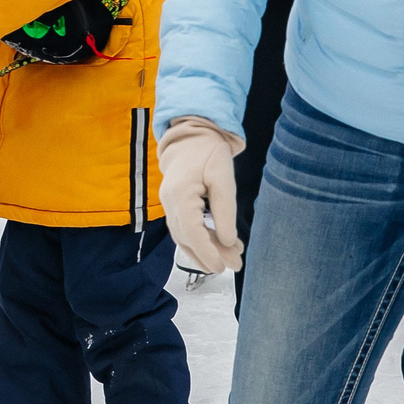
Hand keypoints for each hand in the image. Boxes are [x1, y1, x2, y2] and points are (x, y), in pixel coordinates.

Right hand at [157, 118, 245, 275]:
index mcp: (180, 194)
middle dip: (211, 256)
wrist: (191, 137)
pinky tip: (220, 244)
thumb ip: (225, 210)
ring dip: (207, 250)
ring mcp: (169, 205)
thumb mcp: (223, 178)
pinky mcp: (174, 206)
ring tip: (232, 258)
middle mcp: (169, 203)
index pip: (191, 232)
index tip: (221, 267)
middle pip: (188, 239)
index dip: (207, 252)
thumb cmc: (208, 152)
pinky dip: (201, 240)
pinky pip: (185, 229)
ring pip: (184, 237)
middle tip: (235, 265)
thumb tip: (227, 240)